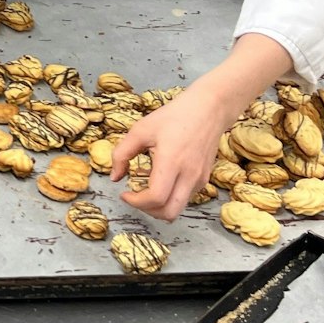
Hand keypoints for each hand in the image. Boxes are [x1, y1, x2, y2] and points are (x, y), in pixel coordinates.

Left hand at [108, 82, 245, 220]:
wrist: (209, 109)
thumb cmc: (174, 116)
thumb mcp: (141, 130)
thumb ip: (122, 153)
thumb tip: (114, 177)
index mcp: (172, 162)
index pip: (156, 197)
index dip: (136, 202)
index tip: (124, 193)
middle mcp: (189, 175)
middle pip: (170, 213)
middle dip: (148, 211)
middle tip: (136, 198)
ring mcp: (199, 179)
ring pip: (178, 208)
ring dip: (159, 205)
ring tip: (146, 187)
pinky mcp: (204, 179)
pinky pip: (185, 197)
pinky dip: (170, 197)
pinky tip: (162, 179)